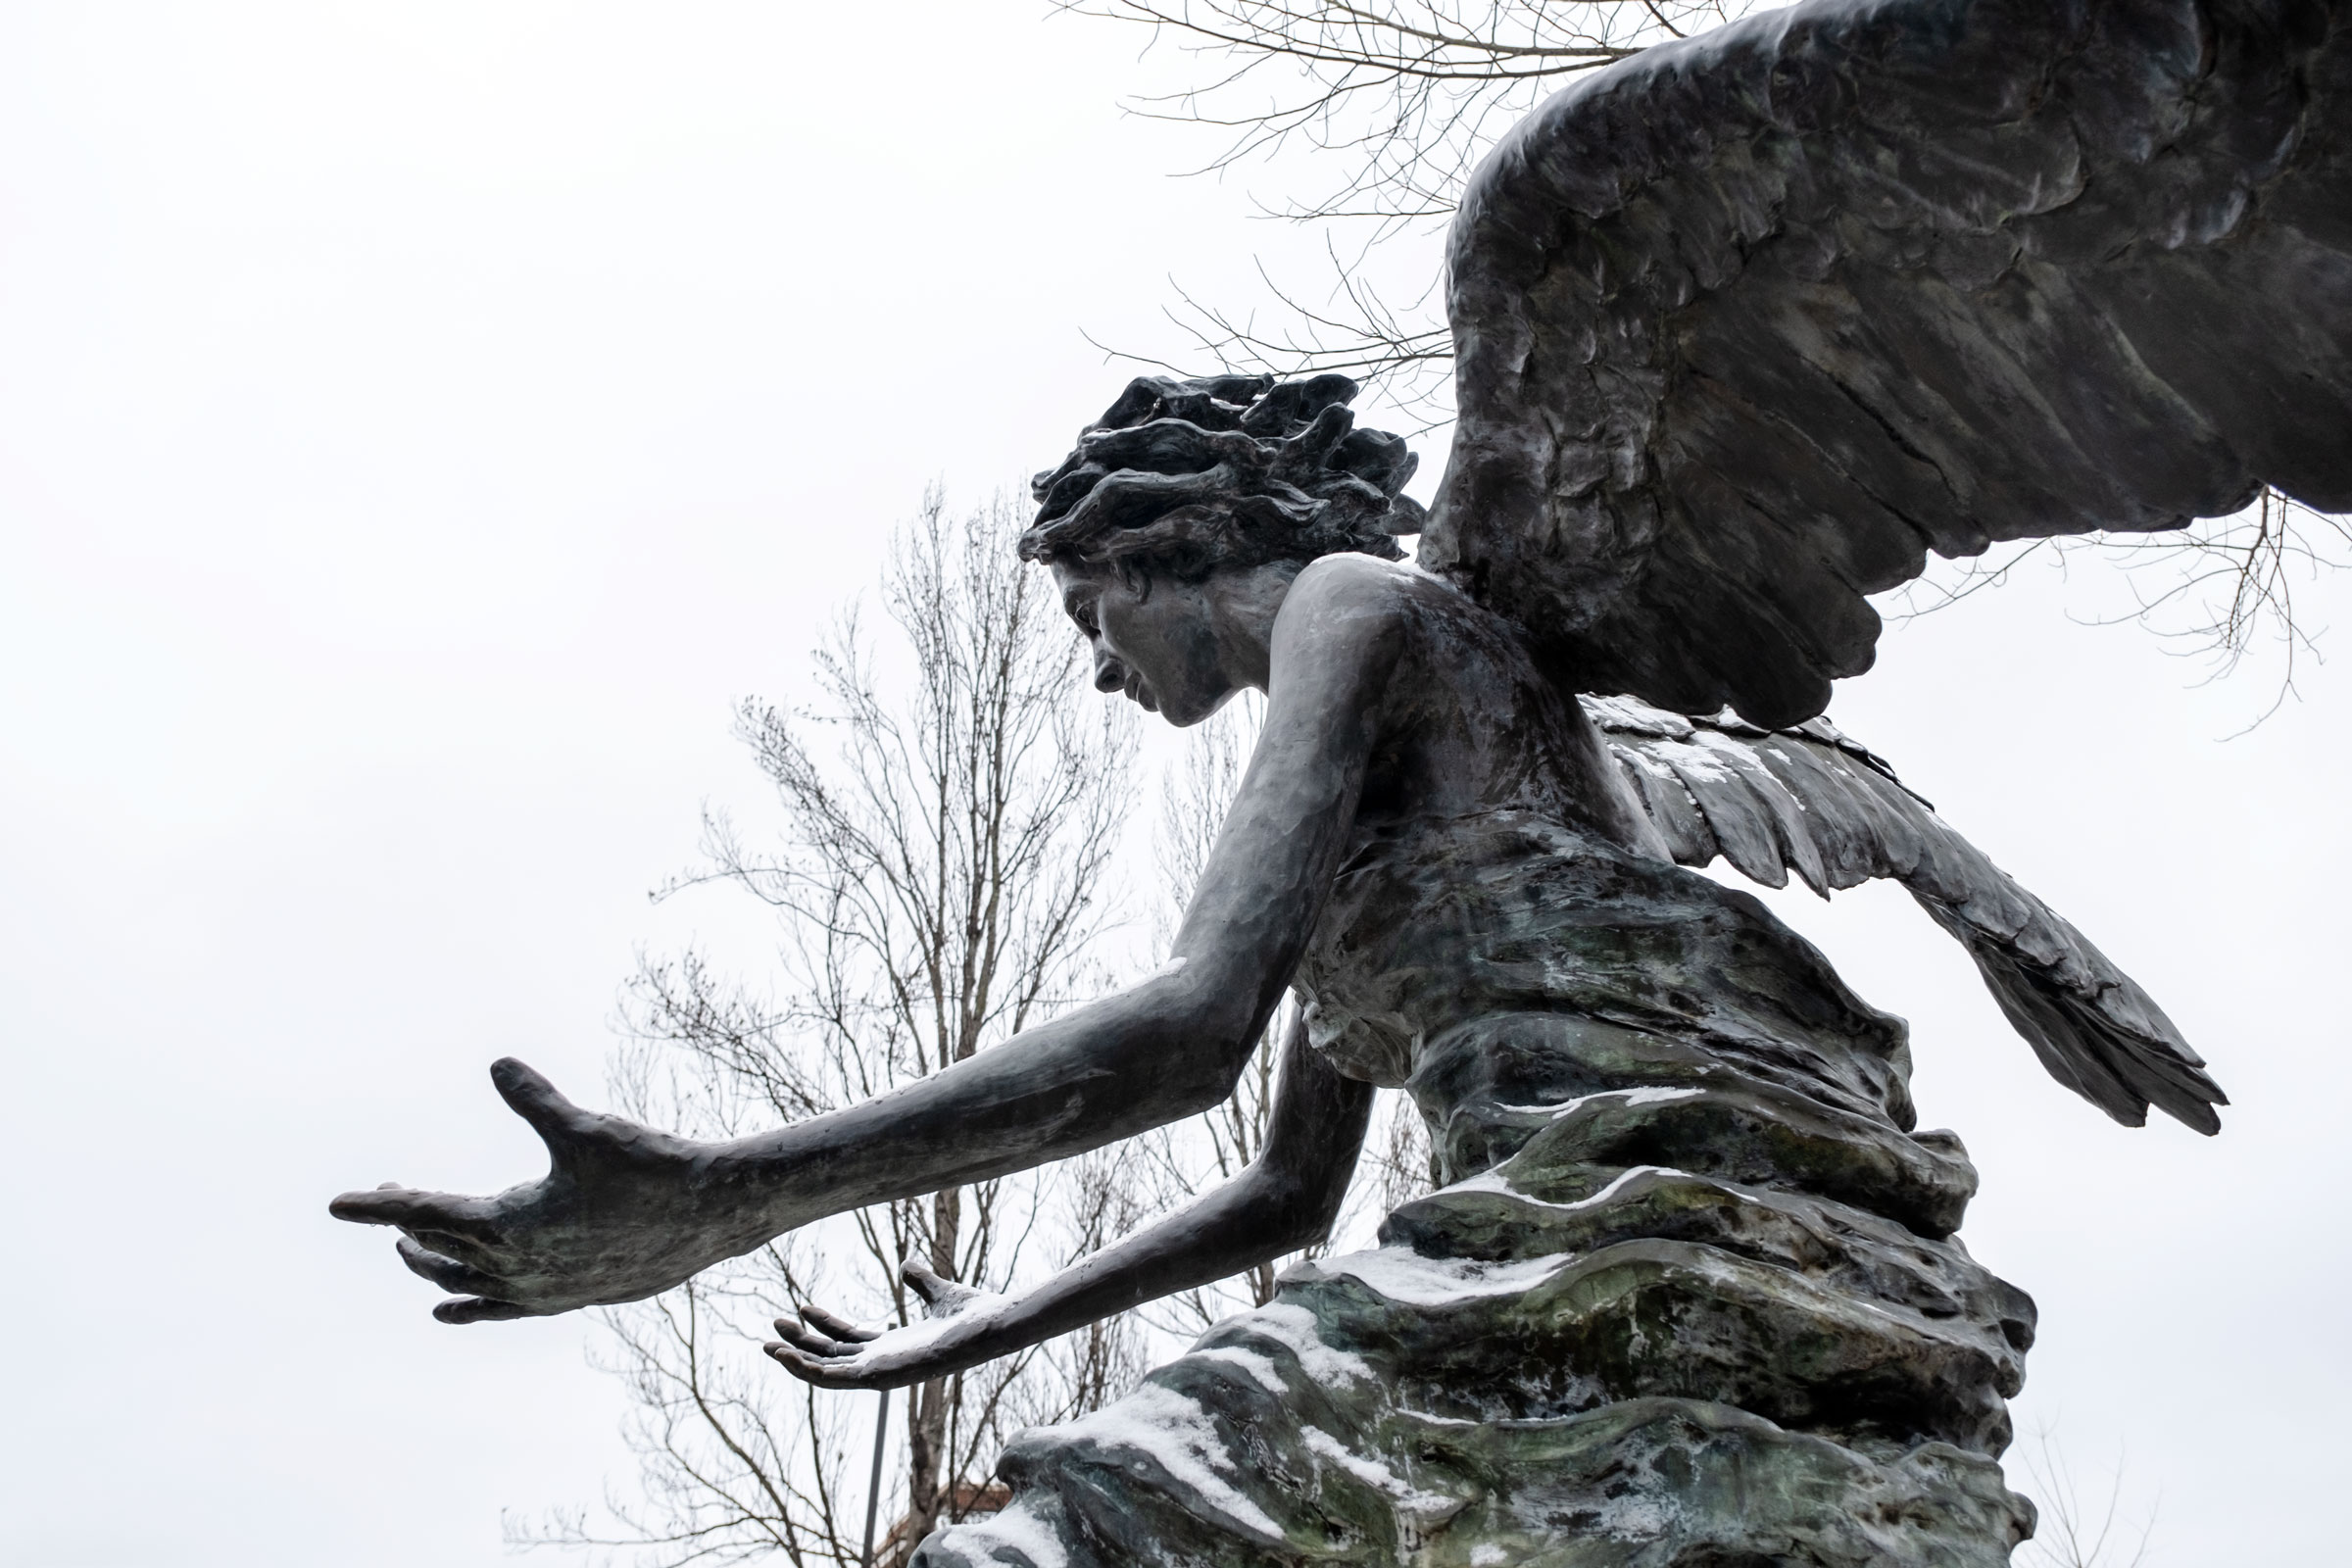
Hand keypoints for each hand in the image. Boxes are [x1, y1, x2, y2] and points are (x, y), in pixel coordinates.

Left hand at [329, 1058, 724, 1322]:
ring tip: (410, 1252)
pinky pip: (499, 1311)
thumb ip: (537, 1100)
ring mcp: (542, 1291)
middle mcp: (517, 1268)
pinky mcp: (568, 1299)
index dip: (379, 1206)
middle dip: (407, 1225)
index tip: (337, 1203)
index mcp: (510, 1227)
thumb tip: (497, 1066)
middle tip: (390, 1195)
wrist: (711, 1216)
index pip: (425, 1214)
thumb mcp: (587, 1128)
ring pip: (465, 1285)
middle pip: (438, 1251)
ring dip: (434, 1265)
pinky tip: (450, 1311)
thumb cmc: (651, 1169)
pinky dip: (469, 1307)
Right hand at [765, 1259, 1012, 1389]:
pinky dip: (807, 1370)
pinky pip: (834, 1379)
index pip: (850, 1340)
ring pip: (827, 1370)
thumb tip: (907, 1266)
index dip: (825, 1325)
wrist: (992, 1325)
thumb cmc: (975, 1314)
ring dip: (796, 1359)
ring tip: (769, 1344)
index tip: (803, 1306)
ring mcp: (881, 1372)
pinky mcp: (879, 1377)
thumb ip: (922, 1282)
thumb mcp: (939, 1293)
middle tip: (774, 1327)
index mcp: (896, 1345)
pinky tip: (787, 1355)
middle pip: (832, 1355)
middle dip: (802, 1343)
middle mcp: (885, 1361)